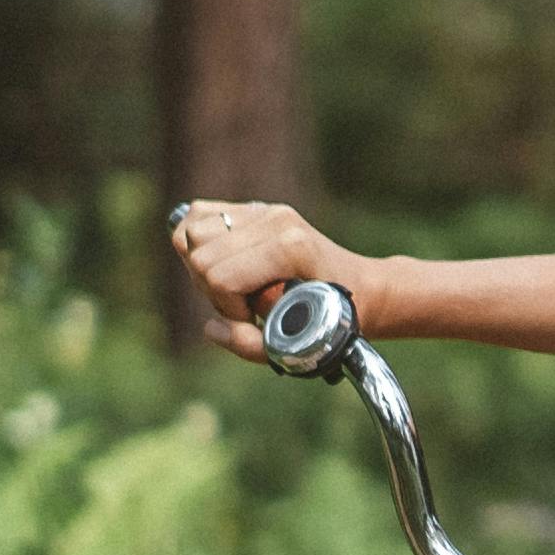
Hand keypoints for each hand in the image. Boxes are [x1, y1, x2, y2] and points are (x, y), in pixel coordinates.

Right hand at [167, 196, 355, 356]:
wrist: (362, 288)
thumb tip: (210, 329)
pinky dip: (200, 242)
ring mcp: (265, 210)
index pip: (220, 276)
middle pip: (199, 253)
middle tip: (242, 304)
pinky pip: (199, 215)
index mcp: (289, 247)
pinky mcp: (256, 208)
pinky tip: (224, 263)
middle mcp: (275, 220)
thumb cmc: (333, 320)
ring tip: (234, 285)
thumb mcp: (293, 346)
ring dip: (204, 266)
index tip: (251, 320)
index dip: (227, 308)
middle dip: (212, 288)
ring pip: (193, 231)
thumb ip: (247, 344)